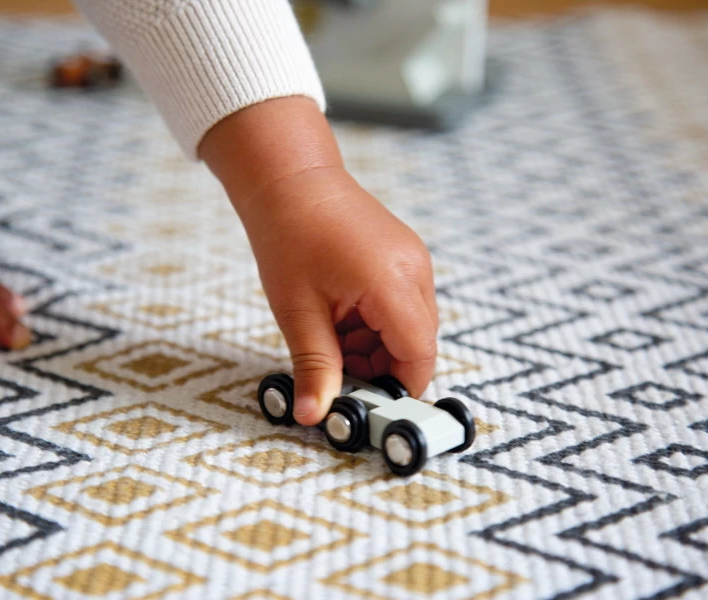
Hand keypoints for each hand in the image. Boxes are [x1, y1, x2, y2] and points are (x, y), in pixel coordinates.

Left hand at [242, 168, 437, 423]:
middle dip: (380, 368)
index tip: (367, 404)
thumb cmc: (289, 234)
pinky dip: (375, 323)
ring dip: (374, 346)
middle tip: (334, 369)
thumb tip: (315, 413)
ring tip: (329, 335)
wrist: (290, 179)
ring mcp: (413, 260)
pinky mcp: (404, 256)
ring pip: (408, 328)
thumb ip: (315, 367)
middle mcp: (414, 270)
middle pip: (416, 344)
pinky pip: (402, 305)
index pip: (418, 356)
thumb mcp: (297, 311)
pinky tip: (339, 316)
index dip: (397, 388)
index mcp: (392, 283)